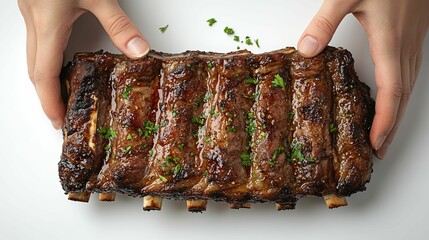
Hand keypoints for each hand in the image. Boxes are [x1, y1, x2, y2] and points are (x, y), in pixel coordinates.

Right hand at [18, 0, 149, 128]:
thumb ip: (117, 23)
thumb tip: (138, 50)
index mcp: (47, 25)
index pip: (43, 75)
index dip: (48, 101)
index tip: (57, 122)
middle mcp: (35, 22)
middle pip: (34, 69)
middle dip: (45, 95)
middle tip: (59, 114)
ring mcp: (32, 12)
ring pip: (33, 54)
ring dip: (45, 77)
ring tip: (62, 94)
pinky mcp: (36, 4)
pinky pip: (37, 40)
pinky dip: (47, 57)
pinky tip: (61, 59)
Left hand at [297, 0, 428, 157]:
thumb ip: (325, 21)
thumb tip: (307, 49)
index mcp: (389, 42)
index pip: (392, 92)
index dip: (386, 121)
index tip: (376, 142)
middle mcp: (404, 46)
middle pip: (403, 96)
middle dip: (392, 125)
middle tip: (379, 148)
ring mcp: (412, 41)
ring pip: (409, 85)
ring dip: (398, 111)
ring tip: (385, 130)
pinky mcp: (412, 34)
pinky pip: (409, 71)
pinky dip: (401, 91)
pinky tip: (391, 94)